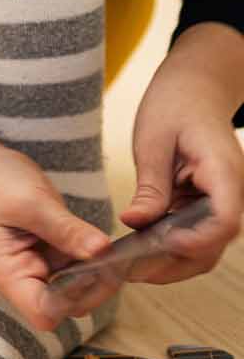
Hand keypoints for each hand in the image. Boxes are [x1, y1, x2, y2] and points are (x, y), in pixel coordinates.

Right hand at [0, 100, 112, 329]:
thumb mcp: (29, 203)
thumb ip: (66, 230)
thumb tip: (103, 251)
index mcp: (10, 274)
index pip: (44, 312)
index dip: (73, 299)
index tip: (92, 270)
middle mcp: (26, 276)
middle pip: (69, 304)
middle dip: (96, 286)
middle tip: (118, 258)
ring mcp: (42, 265)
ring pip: (81, 285)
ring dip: (102, 272)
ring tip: (120, 250)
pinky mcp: (54, 251)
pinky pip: (83, 263)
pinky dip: (99, 256)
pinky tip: (112, 244)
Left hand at [120, 23, 243, 283]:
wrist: (194, 88)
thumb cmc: (175, 105)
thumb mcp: (153, 141)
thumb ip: (150, 185)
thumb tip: (135, 224)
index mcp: (225, 173)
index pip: (224, 221)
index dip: (197, 241)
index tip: (162, 248)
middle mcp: (230, 193)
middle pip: (213, 243)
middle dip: (175, 262)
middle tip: (129, 271)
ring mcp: (220, 200)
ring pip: (204, 245)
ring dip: (169, 259)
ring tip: (127, 266)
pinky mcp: (204, 203)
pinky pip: (192, 232)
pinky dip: (167, 245)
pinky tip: (136, 249)